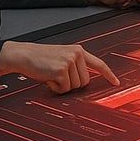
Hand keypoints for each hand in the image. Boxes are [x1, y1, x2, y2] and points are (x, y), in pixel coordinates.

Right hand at [0, 41, 120, 93]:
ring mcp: (70, 62)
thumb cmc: (41, 59)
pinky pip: (64, 89)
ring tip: (51, 75)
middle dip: (72, 84)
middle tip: (58, 76)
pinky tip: (48, 78)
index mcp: (78, 50)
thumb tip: (84, 83)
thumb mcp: (62, 58)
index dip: (108, 74)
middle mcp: (77, 54)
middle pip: (85, 82)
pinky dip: (56, 88)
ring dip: (62, 86)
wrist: (23, 54)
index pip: (98, 64)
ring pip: (75, 87)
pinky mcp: (61, 70)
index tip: (116, 83)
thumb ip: (75, 66)